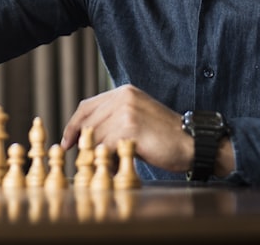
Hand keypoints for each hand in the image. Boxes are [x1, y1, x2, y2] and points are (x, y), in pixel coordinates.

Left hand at [61, 84, 233, 175]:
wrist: (192, 143)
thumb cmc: (164, 136)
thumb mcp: (137, 118)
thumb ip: (114, 119)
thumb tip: (85, 137)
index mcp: (123, 92)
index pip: (86, 106)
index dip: (73, 126)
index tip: (67, 142)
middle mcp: (123, 96)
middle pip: (88, 123)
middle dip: (83, 145)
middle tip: (83, 161)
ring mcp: (126, 111)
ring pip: (96, 137)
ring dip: (98, 155)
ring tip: (107, 166)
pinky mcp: (130, 128)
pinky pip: (107, 148)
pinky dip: (108, 161)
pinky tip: (115, 167)